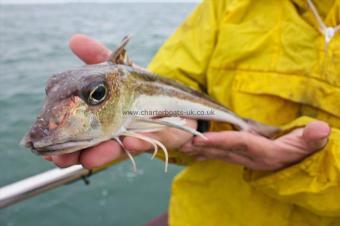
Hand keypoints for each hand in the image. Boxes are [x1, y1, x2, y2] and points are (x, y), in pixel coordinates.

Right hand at [45, 34, 196, 168]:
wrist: (176, 102)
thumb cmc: (139, 88)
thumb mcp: (117, 70)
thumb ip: (97, 56)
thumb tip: (74, 39)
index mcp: (99, 117)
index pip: (75, 131)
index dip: (61, 140)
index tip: (47, 146)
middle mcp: (114, 132)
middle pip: (91, 148)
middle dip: (76, 154)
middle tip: (61, 160)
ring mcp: (136, 137)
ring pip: (116, 150)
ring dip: (102, 155)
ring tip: (90, 158)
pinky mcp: (159, 138)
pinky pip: (149, 142)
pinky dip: (138, 142)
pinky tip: (130, 141)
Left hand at [181, 121, 329, 170]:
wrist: (301, 161)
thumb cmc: (303, 147)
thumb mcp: (310, 142)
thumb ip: (311, 137)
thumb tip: (320, 130)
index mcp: (266, 151)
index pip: (240, 144)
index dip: (221, 140)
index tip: (202, 138)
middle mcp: (251, 157)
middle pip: (223, 150)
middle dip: (202, 145)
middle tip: (181, 140)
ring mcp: (245, 159)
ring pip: (220, 153)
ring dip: (201, 149)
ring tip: (181, 144)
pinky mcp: (242, 157)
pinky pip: (221, 154)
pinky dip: (207, 152)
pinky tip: (194, 150)